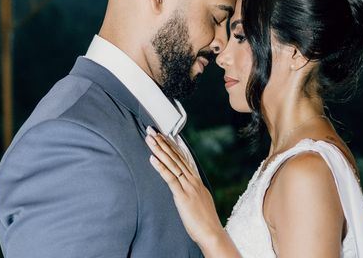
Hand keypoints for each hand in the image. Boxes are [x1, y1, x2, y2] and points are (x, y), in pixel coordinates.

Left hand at [145, 127, 223, 245]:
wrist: (212, 232)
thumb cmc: (204, 220)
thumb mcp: (199, 199)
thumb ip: (192, 189)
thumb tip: (185, 184)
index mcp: (196, 179)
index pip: (182, 157)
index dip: (172, 145)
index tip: (163, 134)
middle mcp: (192, 179)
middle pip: (176, 157)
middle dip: (163, 143)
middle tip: (152, 131)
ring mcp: (188, 186)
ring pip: (172, 164)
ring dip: (160, 150)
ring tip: (150, 139)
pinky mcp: (183, 195)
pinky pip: (170, 178)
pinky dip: (161, 167)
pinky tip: (152, 158)